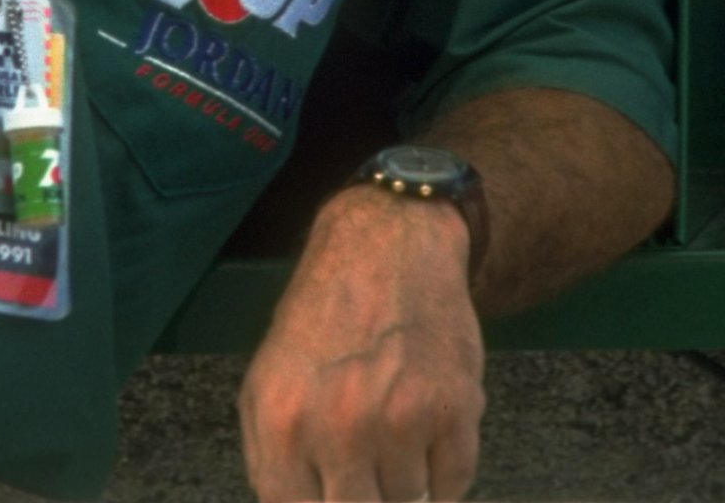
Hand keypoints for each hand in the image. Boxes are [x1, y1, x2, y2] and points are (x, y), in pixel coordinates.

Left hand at [238, 186, 484, 500]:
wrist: (389, 246)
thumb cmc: (322, 317)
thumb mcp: (268, 382)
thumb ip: (271, 460)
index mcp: (283, 422)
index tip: (333, 492)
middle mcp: (340, 427)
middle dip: (364, 497)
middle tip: (367, 468)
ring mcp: (402, 420)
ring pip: (409, 502)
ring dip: (404, 480)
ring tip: (394, 427)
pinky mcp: (456, 409)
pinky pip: (455, 483)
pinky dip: (443, 469)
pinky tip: (427, 426)